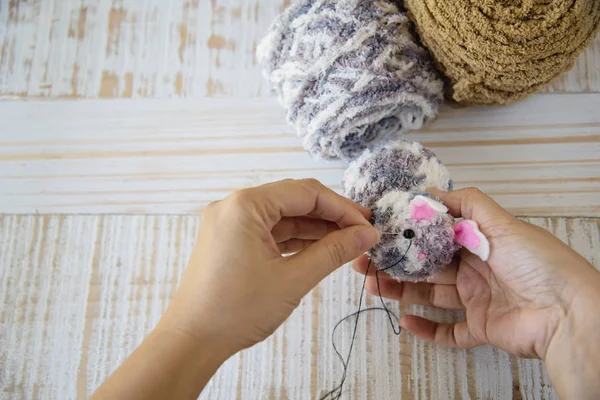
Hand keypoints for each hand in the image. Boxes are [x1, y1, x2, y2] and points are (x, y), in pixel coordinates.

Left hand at [92, 179, 379, 399]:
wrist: (192, 341)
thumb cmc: (235, 310)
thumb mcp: (293, 279)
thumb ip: (333, 252)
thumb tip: (367, 235)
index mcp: (245, 205)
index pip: (306, 193)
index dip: (342, 208)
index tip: (369, 226)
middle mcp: (234, 206)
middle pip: (294, 201)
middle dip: (330, 217)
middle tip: (363, 233)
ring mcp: (230, 223)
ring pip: (283, 217)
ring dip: (315, 229)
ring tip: (348, 243)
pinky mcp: (230, 240)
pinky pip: (269, 231)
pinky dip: (295, 240)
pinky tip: (321, 249)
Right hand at [353, 188, 599, 396]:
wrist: (567, 313)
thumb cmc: (539, 264)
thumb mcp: (503, 224)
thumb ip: (469, 204)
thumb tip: (433, 192)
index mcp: (482, 243)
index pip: (439, 236)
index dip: (412, 233)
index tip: (384, 229)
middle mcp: (477, 269)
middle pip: (430, 265)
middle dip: (399, 262)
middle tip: (368, 259)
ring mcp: (478, 300)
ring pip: (432, 295)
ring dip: (403, 291)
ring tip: (374, 285)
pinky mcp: (481, 328)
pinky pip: (449, 332)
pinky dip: (427, 330)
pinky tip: (405, 321)